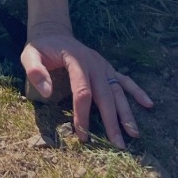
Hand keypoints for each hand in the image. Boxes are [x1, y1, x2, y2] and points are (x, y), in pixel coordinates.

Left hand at [22, 26, 153, 149]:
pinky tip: (148, 104)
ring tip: (134, 133)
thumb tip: (46, 92)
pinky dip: (136, 91)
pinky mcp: (107, 68)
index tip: (82, 135)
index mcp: (75, 60)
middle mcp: (93, 62)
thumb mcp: (29, 54)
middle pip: (104, 94)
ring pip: (117, 91)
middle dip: (111, 120)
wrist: (54, 32)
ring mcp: (102, 65)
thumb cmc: (41, 47)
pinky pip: (124, 80)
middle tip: (118, 145)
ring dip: (126, 112)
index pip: (82, 91)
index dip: (83, 114)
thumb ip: (34, 70)